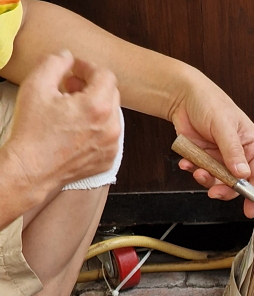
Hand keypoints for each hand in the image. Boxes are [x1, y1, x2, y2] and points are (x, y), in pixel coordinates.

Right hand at [3, 51, 120, 198]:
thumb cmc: (33, 131)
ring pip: (112, 115)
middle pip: (111, 94)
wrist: (33, 170)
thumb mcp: (36, 85)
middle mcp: (111, 128)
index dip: (88, 68)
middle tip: (70, 87)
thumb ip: (55, 62)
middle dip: (92, 85)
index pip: (106, 75)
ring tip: (72, 108)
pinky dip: (97, 127)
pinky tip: (77, 128)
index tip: (74, 70)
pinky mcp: (108, 160)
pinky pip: (109, 136)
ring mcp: (111, 147)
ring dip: (95, 106)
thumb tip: (68, 57)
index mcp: (97, 107)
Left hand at [170, 71, 253, 216]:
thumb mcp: (224, 125)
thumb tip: (242, 174)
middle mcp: (238, 155)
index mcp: (250, 145)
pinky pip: (202, 174)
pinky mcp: (205, 159)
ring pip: (218, 182)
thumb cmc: (209, 102)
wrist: (182, 96)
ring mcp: (221, 158)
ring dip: (206, 179)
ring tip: (196, 169)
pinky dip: (193, 171)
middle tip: (213, 191)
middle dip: (224, 189)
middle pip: (237, 184)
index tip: (250, 210)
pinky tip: (187, 162)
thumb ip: (233, 151)